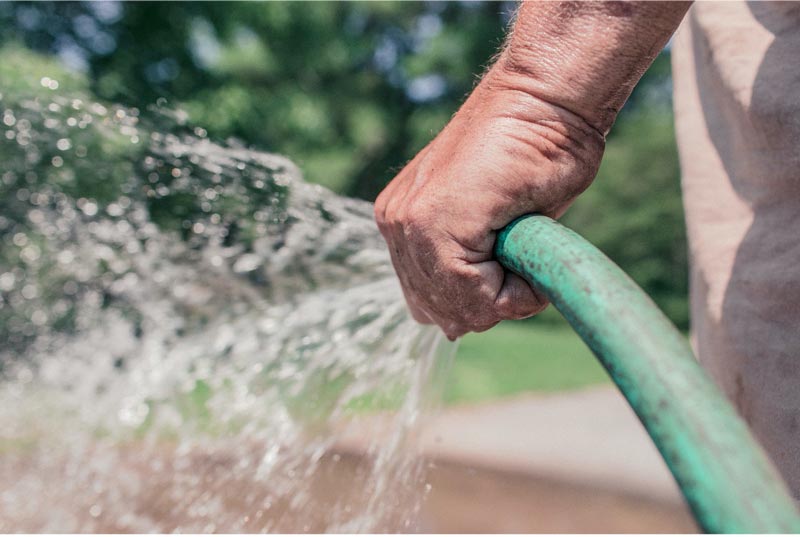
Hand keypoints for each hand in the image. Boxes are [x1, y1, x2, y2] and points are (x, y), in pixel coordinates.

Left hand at [374, 62, 604, 339]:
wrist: (546, 99)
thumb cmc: (535, 152)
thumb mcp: (495, 225)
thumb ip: (468, 267)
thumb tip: (451, 329)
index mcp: (404, 223)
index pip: (431, 302)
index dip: (482, 301)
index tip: (515, 262)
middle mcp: (396, 224)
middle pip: (440, 313)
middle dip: (489, 303)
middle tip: (523, 258)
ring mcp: (408, 223)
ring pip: (457, 309)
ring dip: (504, 296)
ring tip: (526, 249)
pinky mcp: (432, 222)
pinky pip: (473, 295)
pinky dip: (514, 291)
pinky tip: (528, 250)